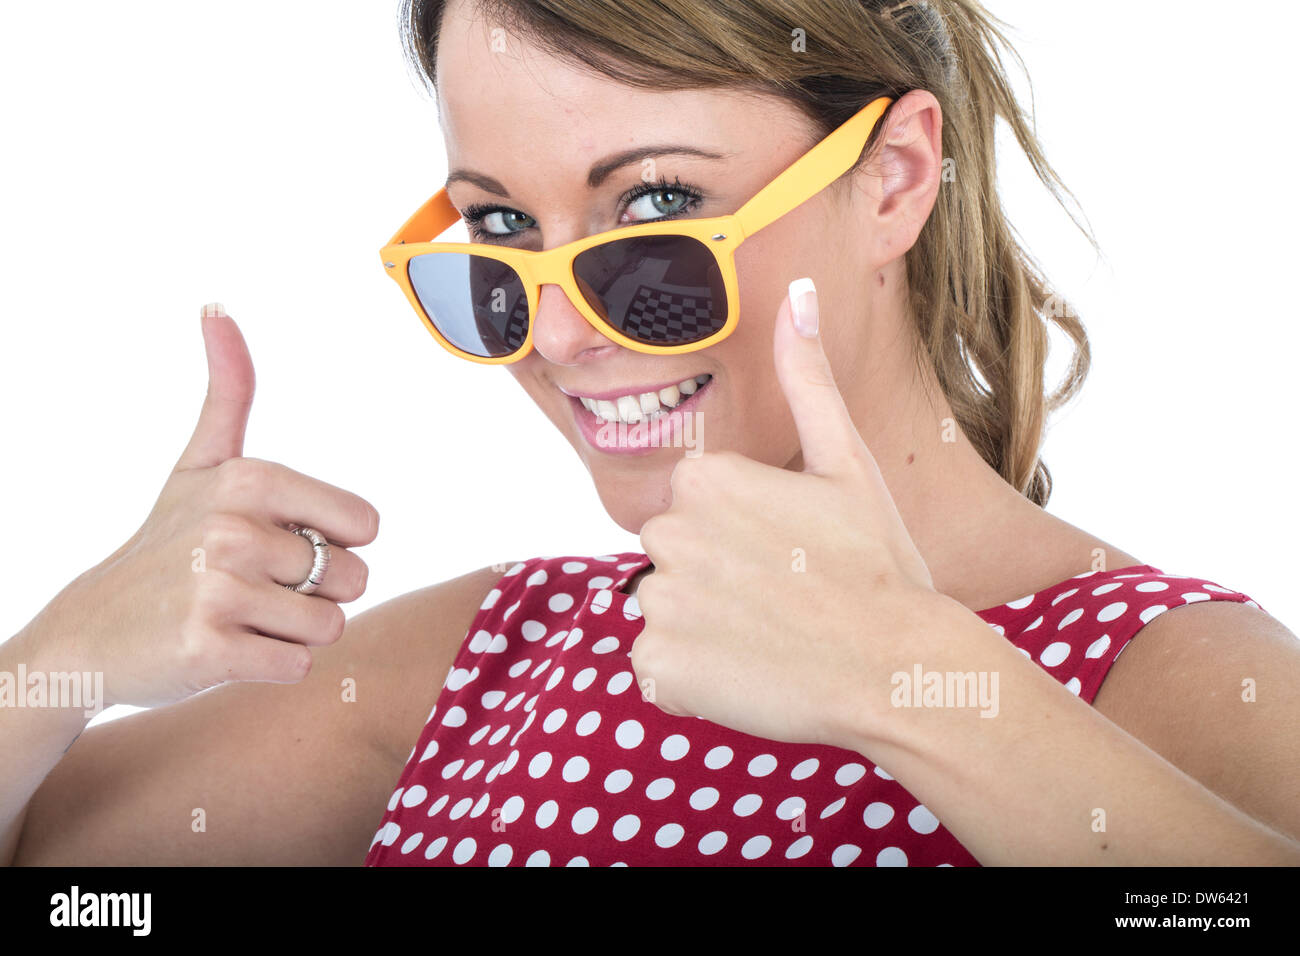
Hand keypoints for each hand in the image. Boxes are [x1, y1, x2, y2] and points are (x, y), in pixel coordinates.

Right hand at [23, 305, 379, 708]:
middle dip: (315, 593)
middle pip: (353, 579)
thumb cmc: (165, 544)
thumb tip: (217, 307)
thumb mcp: (199, 464)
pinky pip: (298, 666)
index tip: (281, 543)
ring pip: (330, 627)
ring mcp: (218, 590)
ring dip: (294, 632)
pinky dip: (270, 665)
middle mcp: (232, 529)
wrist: (89, 631)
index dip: (334, 544)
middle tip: (253, 588)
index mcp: (248, 479)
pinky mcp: (208, 650)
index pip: (365, 526)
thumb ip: (228, 391)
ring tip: (240, 617)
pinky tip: (226, 647)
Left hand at [630, 278, 958, 749]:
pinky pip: (659, 671)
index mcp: (704, 478)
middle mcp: (668, 531)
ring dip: (705, 633)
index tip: (789, 556)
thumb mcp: (848, 463)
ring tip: (771, 639)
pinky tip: (747, 674)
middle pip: (674, 559)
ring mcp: (661, 601)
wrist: (899, 667)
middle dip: (717, 580)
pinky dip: (691, 681)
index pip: (693, 509)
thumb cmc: (881, 564)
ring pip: (666, 614)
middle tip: (784, 600)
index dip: (742, 538)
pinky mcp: (660, 665)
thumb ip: (808, 380)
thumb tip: (798, 293)